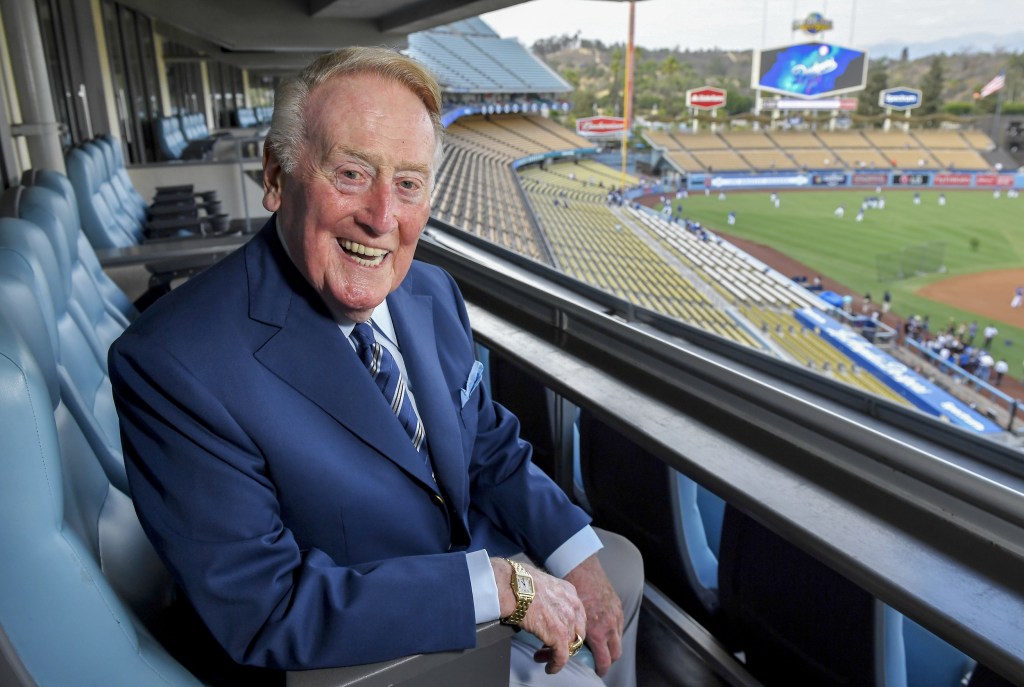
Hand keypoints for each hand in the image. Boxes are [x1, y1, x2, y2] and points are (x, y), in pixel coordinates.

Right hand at [491, 558, 585, 673]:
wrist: (512, 586)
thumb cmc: (518, 581)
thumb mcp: (541, 582)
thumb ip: (548, 594)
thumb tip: (538, 600)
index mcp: (569, 592)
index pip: (576, 615)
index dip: (568, 627)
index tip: (557, 633)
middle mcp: (573, 606)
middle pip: (576, 632)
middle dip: (565, 642)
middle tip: (550, 647)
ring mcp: (568, 621)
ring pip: (569, 646)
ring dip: (555, 654)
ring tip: (542, 656)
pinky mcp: (559, 636)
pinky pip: (562, 657)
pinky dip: (555, 665)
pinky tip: (548, 667)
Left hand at [564, 555, 623, 676]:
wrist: (581, 567)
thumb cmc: (570, 591)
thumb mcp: (567, 616)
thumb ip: (569, 633)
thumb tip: (560, 646)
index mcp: (598, 631)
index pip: (605, 660)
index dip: (601, 669)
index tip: (596, 671)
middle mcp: (610, 625)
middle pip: (616, 653)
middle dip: (608, 660)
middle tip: (598, 660)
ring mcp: (616, 615)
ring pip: (618, 639)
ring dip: (611, 644)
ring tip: (599, 643)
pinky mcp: (618, 605)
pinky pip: (618, 624)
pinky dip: (612, 629)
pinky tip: (601, 625)